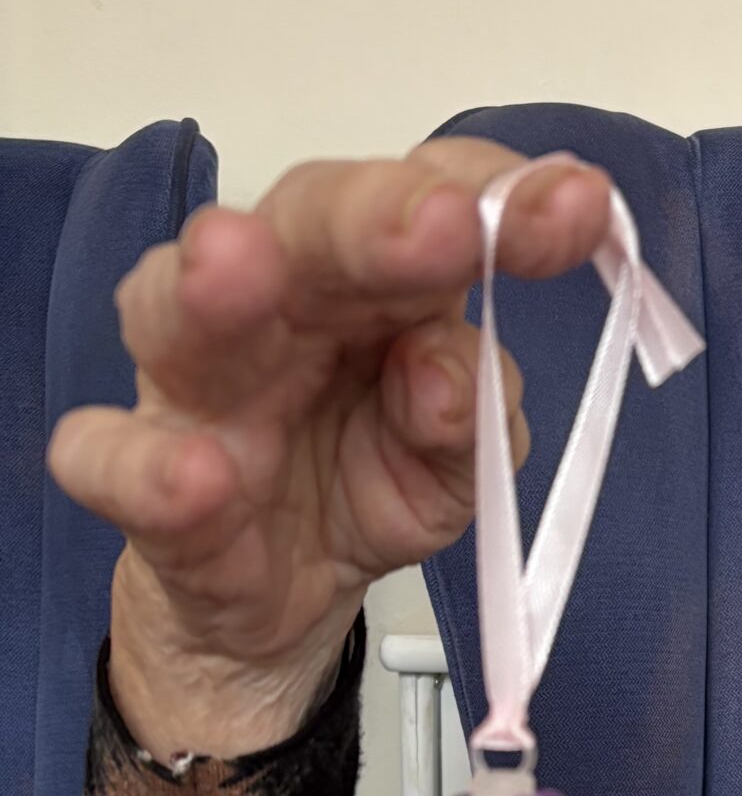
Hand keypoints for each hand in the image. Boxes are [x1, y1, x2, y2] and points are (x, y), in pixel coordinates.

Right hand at [47, 138, 615, 757]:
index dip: (497, 195)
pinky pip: (111, 458)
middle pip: (307, 224)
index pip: (430, 197)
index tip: (575, 207)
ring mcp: (198, 386)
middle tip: (443, 221)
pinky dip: (147, 465)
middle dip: (374, 214)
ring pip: (182, 308)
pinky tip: (198, 477)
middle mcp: (280, 303)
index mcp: (378, 280)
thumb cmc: (366, 479)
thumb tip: (451, 371)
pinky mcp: (141, 479)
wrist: (280, 600)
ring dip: (217, 282)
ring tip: (242, 266)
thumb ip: (475, 411)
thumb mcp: (458, 464)